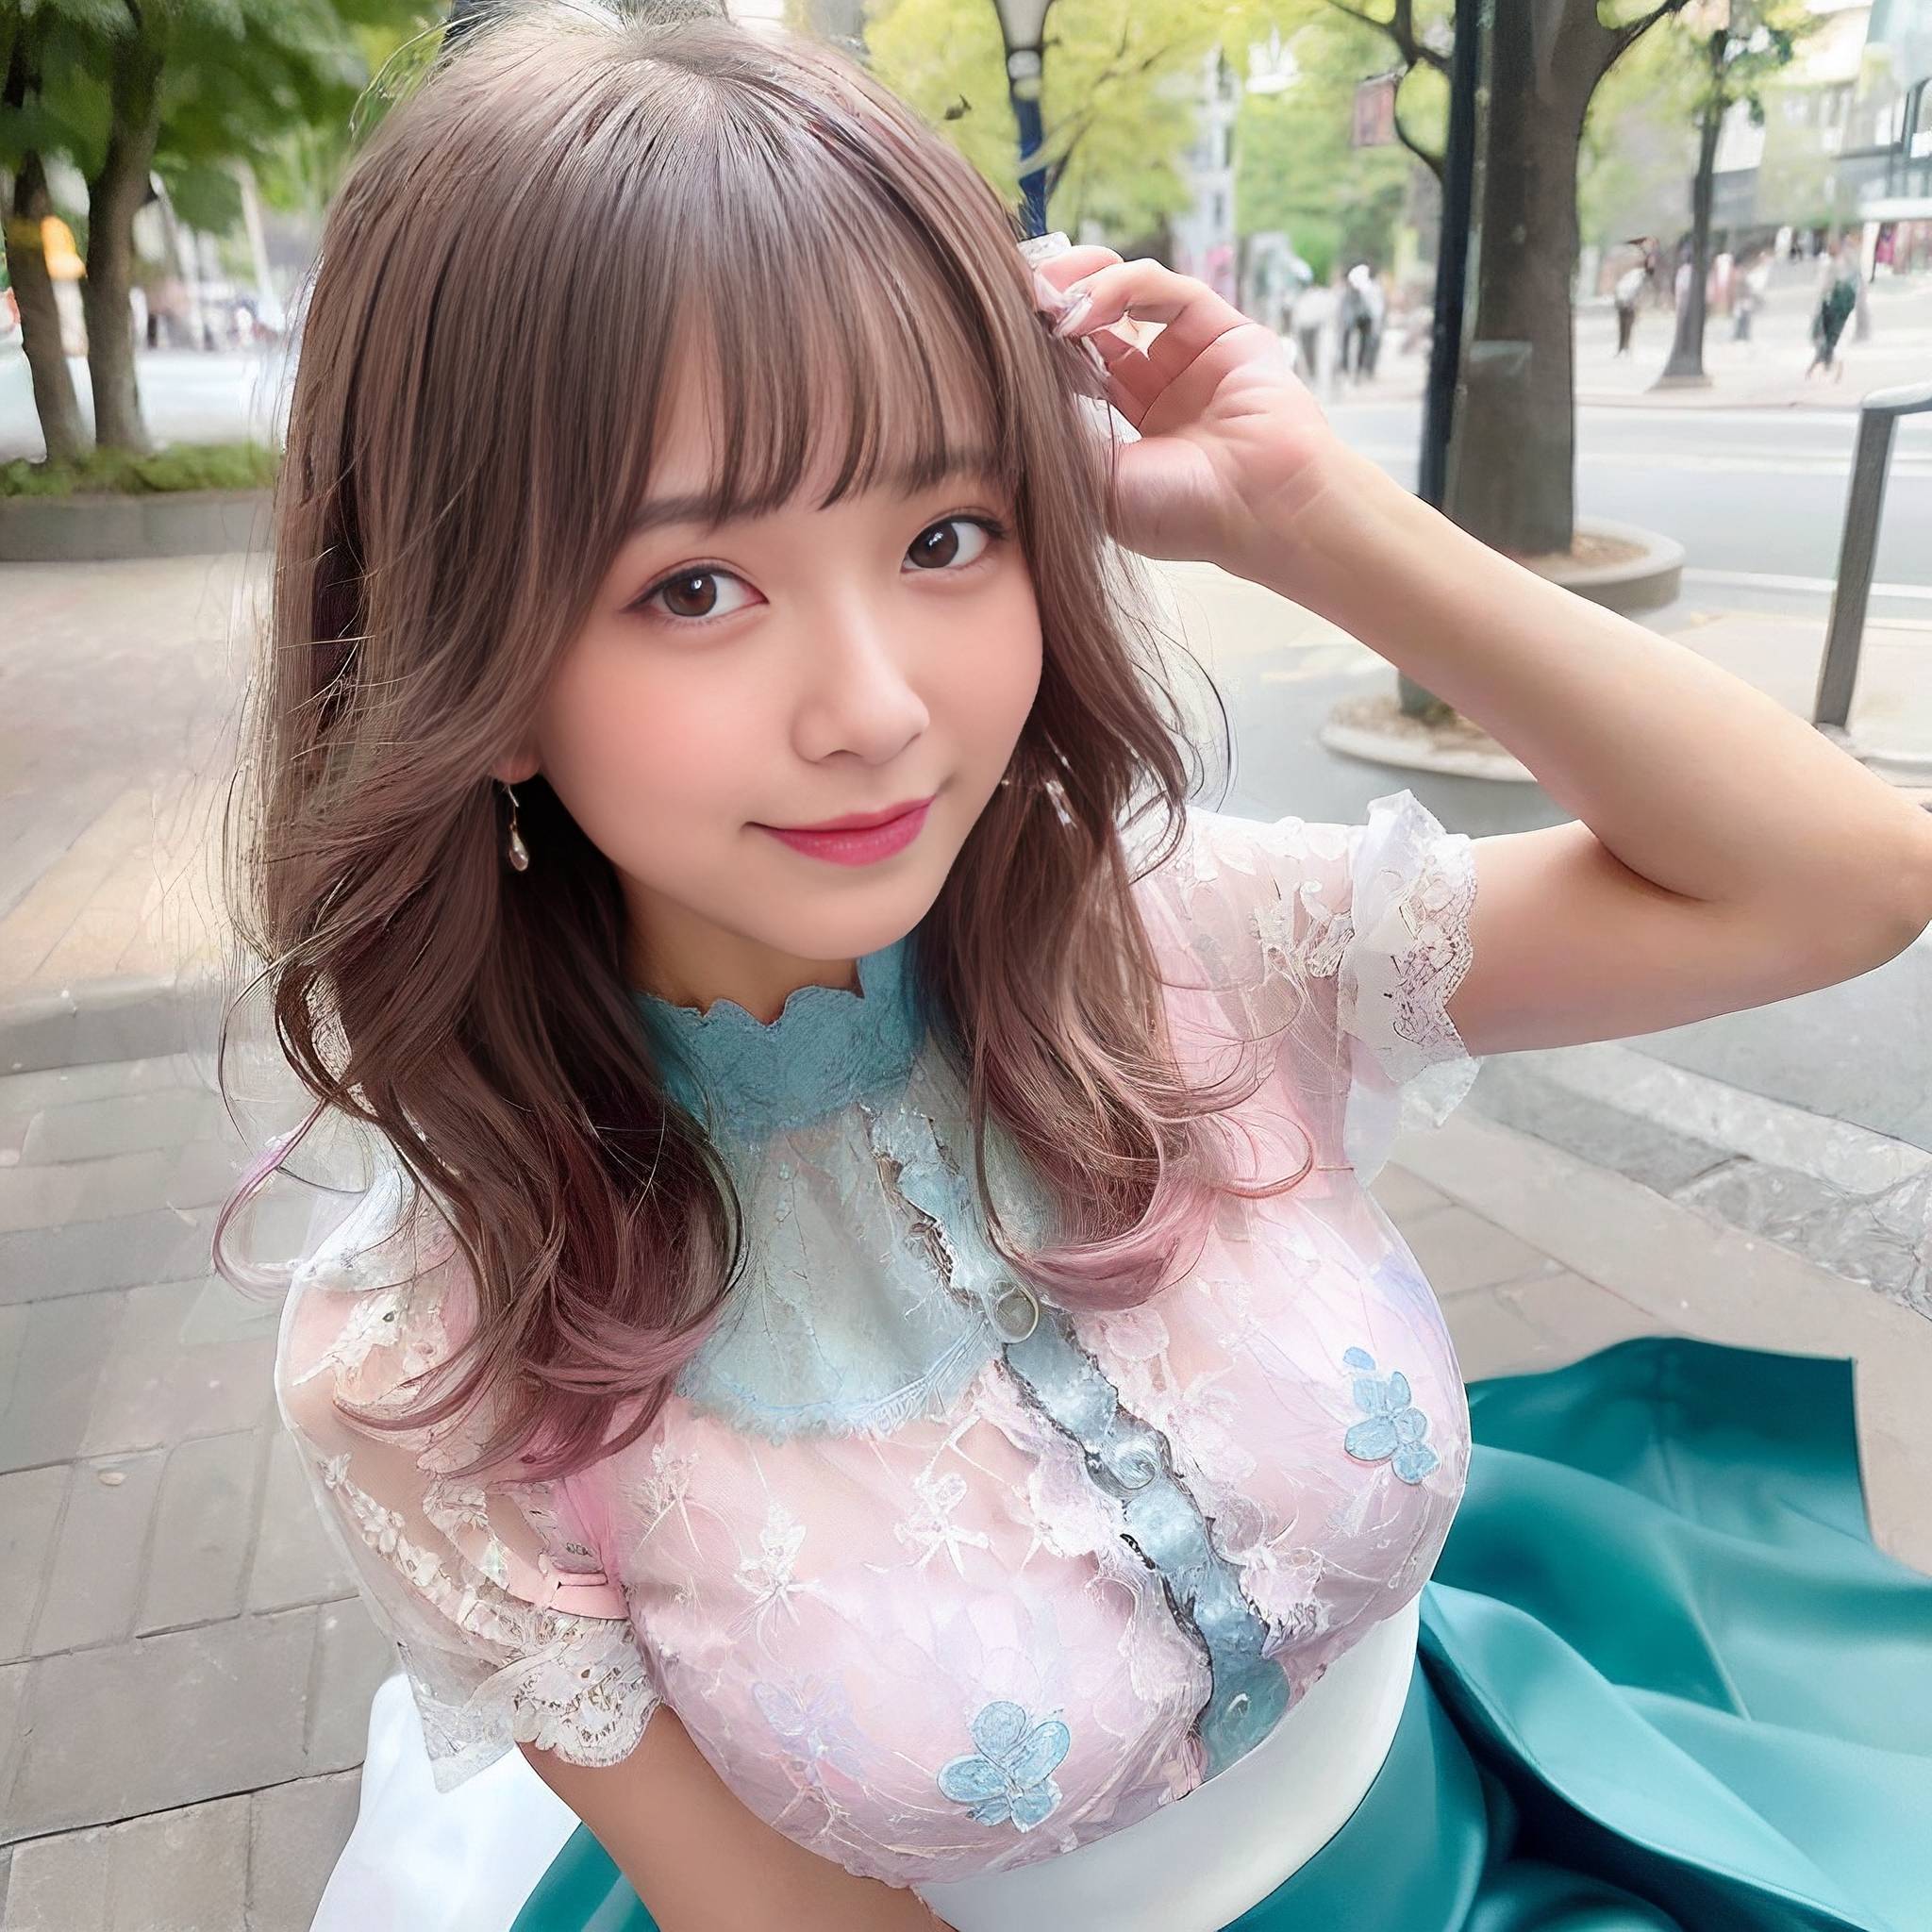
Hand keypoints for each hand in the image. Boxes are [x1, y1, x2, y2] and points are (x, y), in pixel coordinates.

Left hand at [1031, 246, 1346, 579]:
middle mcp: (1159, 393)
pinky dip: (1121, 286)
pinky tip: (1086, 306)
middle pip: (1096, 327)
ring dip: (1082, 287)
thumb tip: (1012, 390)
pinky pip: (1166, 291)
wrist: (1262, 510)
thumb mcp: (1095, 485)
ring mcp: (1192, 360)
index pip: (1073, 374)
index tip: (994, 337)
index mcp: (1128, 437)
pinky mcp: (1224, 330)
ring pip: (1128, 298)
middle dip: (1054, 307)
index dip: (1037, 351)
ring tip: (1047, 297)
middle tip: (1015, 299)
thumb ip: (1058, 436)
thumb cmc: (1182, 515)